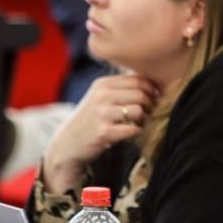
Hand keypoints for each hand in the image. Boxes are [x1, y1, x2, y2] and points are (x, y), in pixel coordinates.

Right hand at [41, 74, 159, 192]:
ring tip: (138, 123)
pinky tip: (130, 132)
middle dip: (149, 105)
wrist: (68, 144)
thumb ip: (122, 88)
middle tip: (147, 114)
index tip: (153, 99)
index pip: (138, 79)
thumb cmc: (91, 119)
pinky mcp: (104, 132)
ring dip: (144, 119)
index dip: (151, 90)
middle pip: (141, 94)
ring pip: (138, 110)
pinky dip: (137, 131)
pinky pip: (133, 129)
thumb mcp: (101, 97)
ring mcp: (101, 114)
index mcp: (102, 83)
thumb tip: (154, 86)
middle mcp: (101, 96)